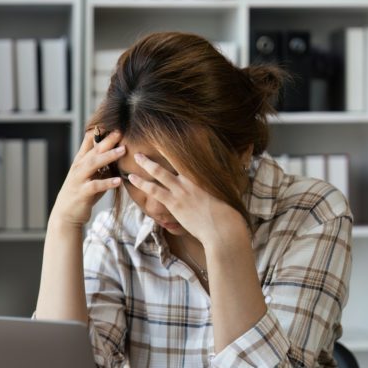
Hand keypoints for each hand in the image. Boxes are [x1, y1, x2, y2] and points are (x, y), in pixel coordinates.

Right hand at [49, 129, 124, 228]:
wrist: (66, 214)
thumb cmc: (82, 192)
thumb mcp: (89, 174)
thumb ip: (100, 162)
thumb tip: (116, 148)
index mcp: (81, 160)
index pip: (89, 141)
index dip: (100, 131)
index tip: (113, 121)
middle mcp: (79, 167)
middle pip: (94, 150)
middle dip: (107, 140)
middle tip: (120, 131)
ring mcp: (79, 179)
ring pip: (93, 164)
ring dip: (108, 156)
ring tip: (122, 150)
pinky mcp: (82, 193)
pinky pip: (95, 186)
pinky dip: (107, 183)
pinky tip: (118, 181)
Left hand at [129, 152, 246, 246]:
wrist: (223, 230)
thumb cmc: (228, 215)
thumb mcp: (229, 192)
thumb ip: (225, 180)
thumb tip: (235, 170)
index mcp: (205, 176)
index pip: (189, 156)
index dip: (179, 147)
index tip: (171, 138)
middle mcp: (192, 179)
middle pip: (173, 159)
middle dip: (161, 149)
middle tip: (151, 141)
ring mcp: (182, 190)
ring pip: (160, 172)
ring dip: (147, 163)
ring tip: (136, 156)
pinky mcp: (174, 203)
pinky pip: (154, 190)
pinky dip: (142, 183)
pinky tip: (132, 178)